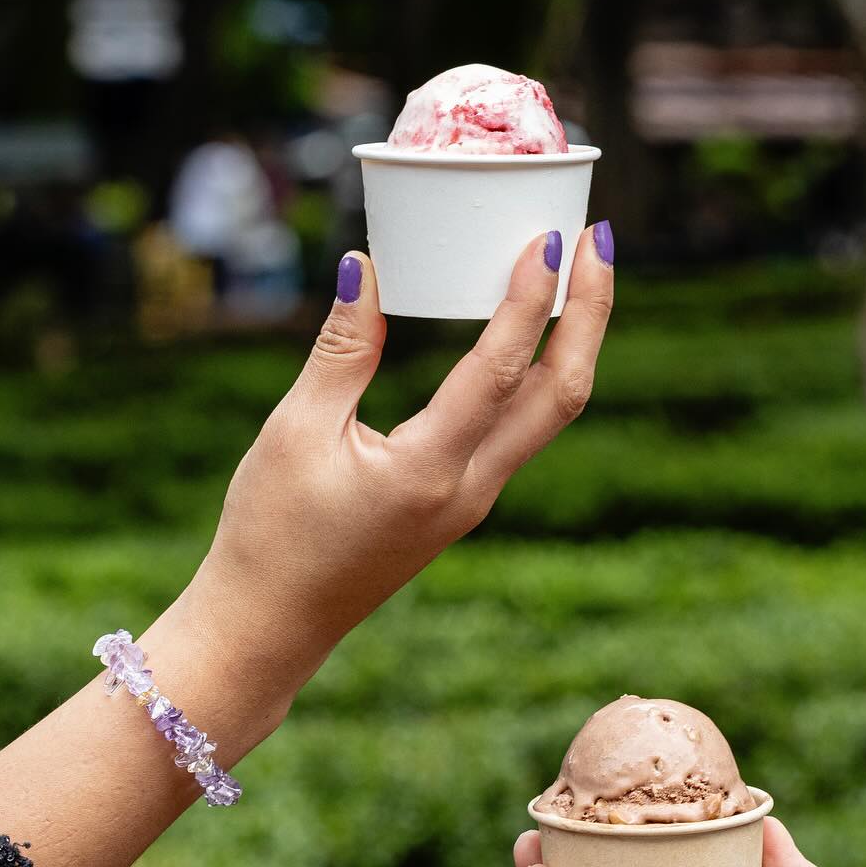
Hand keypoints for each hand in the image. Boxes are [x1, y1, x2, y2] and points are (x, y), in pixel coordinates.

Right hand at [182, 231, 612, 689]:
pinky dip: (539, 369)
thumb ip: (343, 349)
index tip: (552, 239)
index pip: (501, 370)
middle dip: (589, 311)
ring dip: (573, 340)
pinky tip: (529, 330)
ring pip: (551, 411)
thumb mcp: (294, 431)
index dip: (531, 299)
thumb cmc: (270, 534)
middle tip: (596, 239)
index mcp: (429, 472)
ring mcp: (476, 500)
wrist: (270, 627)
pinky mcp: (465, 501)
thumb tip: (366, 266)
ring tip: (579, 273)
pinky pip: (523, 426)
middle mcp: (472, 489)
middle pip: (562, 391)